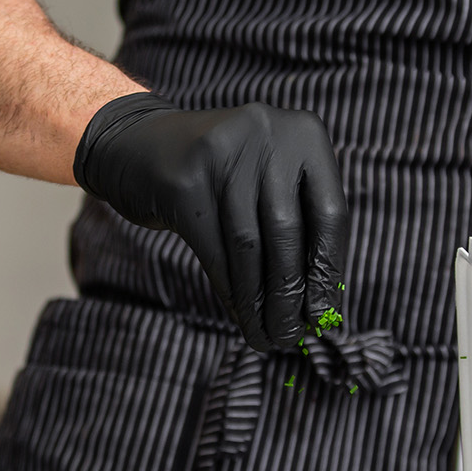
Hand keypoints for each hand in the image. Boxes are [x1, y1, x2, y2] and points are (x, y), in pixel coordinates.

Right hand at [74, 93, 346, 351]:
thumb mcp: (270, 179)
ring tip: (267, 337)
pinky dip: (231, 292)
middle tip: (292, 336)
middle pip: (288, 232)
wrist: (140, 145)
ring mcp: (222, 152)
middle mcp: (268, 133)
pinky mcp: (183, 181)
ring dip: (260, 302)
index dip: (327, 271)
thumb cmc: (222, 176)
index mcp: (305, 133)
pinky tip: (241, 318)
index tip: (325, 315)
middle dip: (291, 294)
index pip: (331, 214)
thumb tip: (323, 304)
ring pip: (249, 246)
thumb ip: (300, 225)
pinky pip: (214, 251)